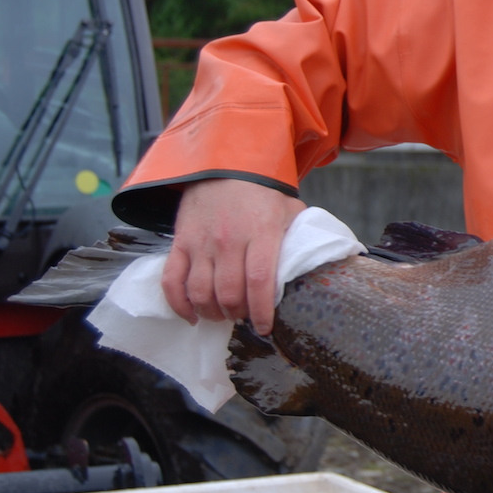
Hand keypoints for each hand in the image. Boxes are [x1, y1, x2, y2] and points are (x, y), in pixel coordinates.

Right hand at [160, 178, 305, 334]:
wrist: (224, 165)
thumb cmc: (263, 194)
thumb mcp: (290, 211)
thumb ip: (301, 238)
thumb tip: (320, 265)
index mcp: (261, 232)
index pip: (259, 281)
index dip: (261, 311)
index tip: (265, 327)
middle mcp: (229, 239)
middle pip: (229, 292)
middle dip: (238, 314)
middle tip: (244, 317)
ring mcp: (201, 242)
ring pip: (200, 292)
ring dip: (212, 313)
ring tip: (223, 315)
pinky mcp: (180, 243)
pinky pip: (172, 281)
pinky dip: (179, 304)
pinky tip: (192, 315)